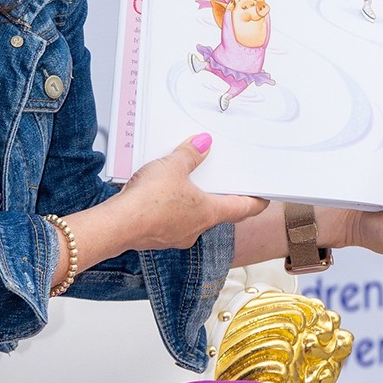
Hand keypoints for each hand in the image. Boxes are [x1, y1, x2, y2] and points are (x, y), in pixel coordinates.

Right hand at [117, 133, 268, 250]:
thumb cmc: (149, 200)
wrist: (117, 225)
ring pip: (190, 216)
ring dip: (189, 201)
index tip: (264, 197)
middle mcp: (196, 229)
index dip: (256, 202)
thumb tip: (203, 144)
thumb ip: (189, 154)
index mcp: (209, 213)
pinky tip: (157, 196)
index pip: (243, 209)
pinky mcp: (157, 238)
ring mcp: (176, 236)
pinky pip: (169, 220)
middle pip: (215, 212)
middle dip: (215, 196)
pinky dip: (169, 208)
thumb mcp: (173, 167)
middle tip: (218, 181)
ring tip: (180, 183)